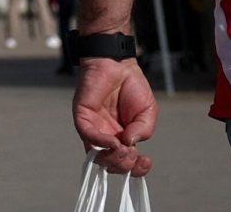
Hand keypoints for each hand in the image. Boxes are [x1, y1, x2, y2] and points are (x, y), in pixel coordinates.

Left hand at [71, 57, 155, 175]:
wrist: (118, 63)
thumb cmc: (132, 87)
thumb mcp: (147, 113)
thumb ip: (143, 130)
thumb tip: (131, 144)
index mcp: (122, 139)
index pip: (126, 163)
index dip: (136, 169)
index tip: (146, 161)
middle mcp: (106, 137)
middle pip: (110, 164)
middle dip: (124, 165)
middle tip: (133, 154)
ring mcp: (93, 129)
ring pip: (97, 156)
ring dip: (112, 159)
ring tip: (123, 149)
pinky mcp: (83, 117)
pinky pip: (88, 136)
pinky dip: (100, 143)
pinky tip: (114, 141)